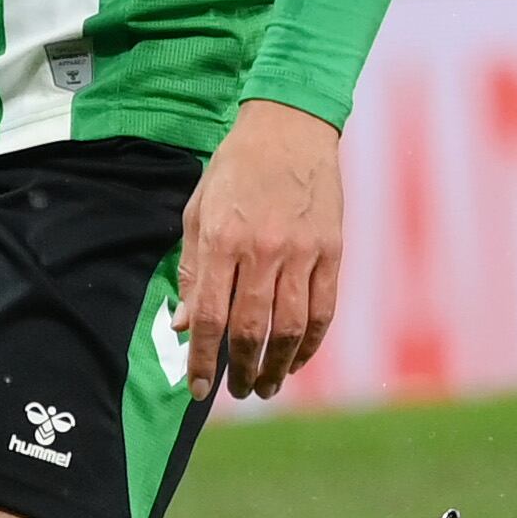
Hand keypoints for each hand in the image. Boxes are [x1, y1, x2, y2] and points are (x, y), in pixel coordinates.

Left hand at [178, 97, 341, 400]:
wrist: (290, 126)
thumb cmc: (236, 168)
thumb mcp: (199, 210)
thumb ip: (193, 270)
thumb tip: (185, 325)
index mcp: (223, 239)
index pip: (211, 316)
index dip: (202, 360)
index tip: (197, 388)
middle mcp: (263, 249)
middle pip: (251, 329)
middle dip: (241, 370)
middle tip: (237, 391)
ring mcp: (302, 251)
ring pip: (292, 328)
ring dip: (277, 366)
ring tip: (266, 385)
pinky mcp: (332, 250)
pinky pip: (324, 309)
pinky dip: (311, 343)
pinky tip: (297, 359)